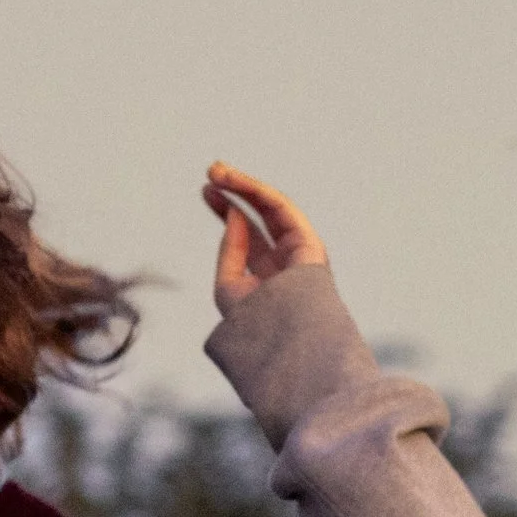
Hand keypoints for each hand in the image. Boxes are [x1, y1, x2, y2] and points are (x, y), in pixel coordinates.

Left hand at [200, 161, 327, 317]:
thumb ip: (231, 249)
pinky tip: (236, 183)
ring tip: (218, 171)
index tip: (206, 191)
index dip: (226, 210)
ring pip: (271, 208)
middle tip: (211, 172)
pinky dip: (258, 192)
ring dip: (245, 185)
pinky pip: (282, 208)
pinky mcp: (309, 242)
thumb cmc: (256, 327)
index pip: (247, 234)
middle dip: (236, 192)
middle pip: (259, 217)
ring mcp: (299, 252)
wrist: (283, 345)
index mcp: (268, 276)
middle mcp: (285, 261)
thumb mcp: (230, 286)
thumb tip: (234, 213)